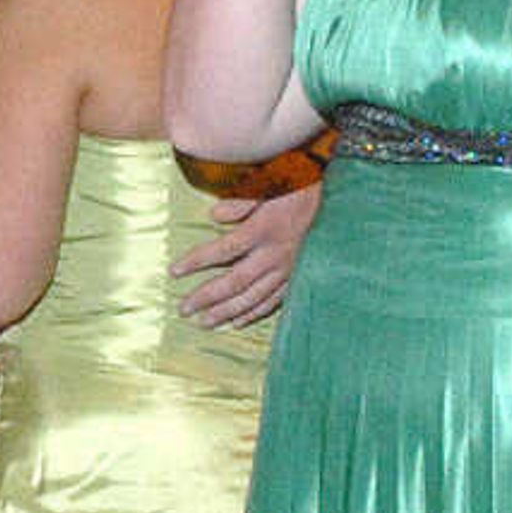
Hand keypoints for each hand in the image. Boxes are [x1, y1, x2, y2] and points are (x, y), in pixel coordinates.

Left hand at [171, 180, 319, 325]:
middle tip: (183, 309)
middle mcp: (272, 255)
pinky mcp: (297, 278)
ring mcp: (286, 270)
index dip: (196, 262)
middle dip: (206, 298)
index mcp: (262, 231)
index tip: (174, 272)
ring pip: (252, 298)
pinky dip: (254, 313)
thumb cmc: (298, 191)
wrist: (337, 203)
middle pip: (234, 282)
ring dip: (226, 312)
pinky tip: (238, 323)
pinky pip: (273, 301)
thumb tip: (213, 216)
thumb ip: (240, 203)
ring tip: (204, 323)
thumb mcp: (268, 189)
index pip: (222, 250)